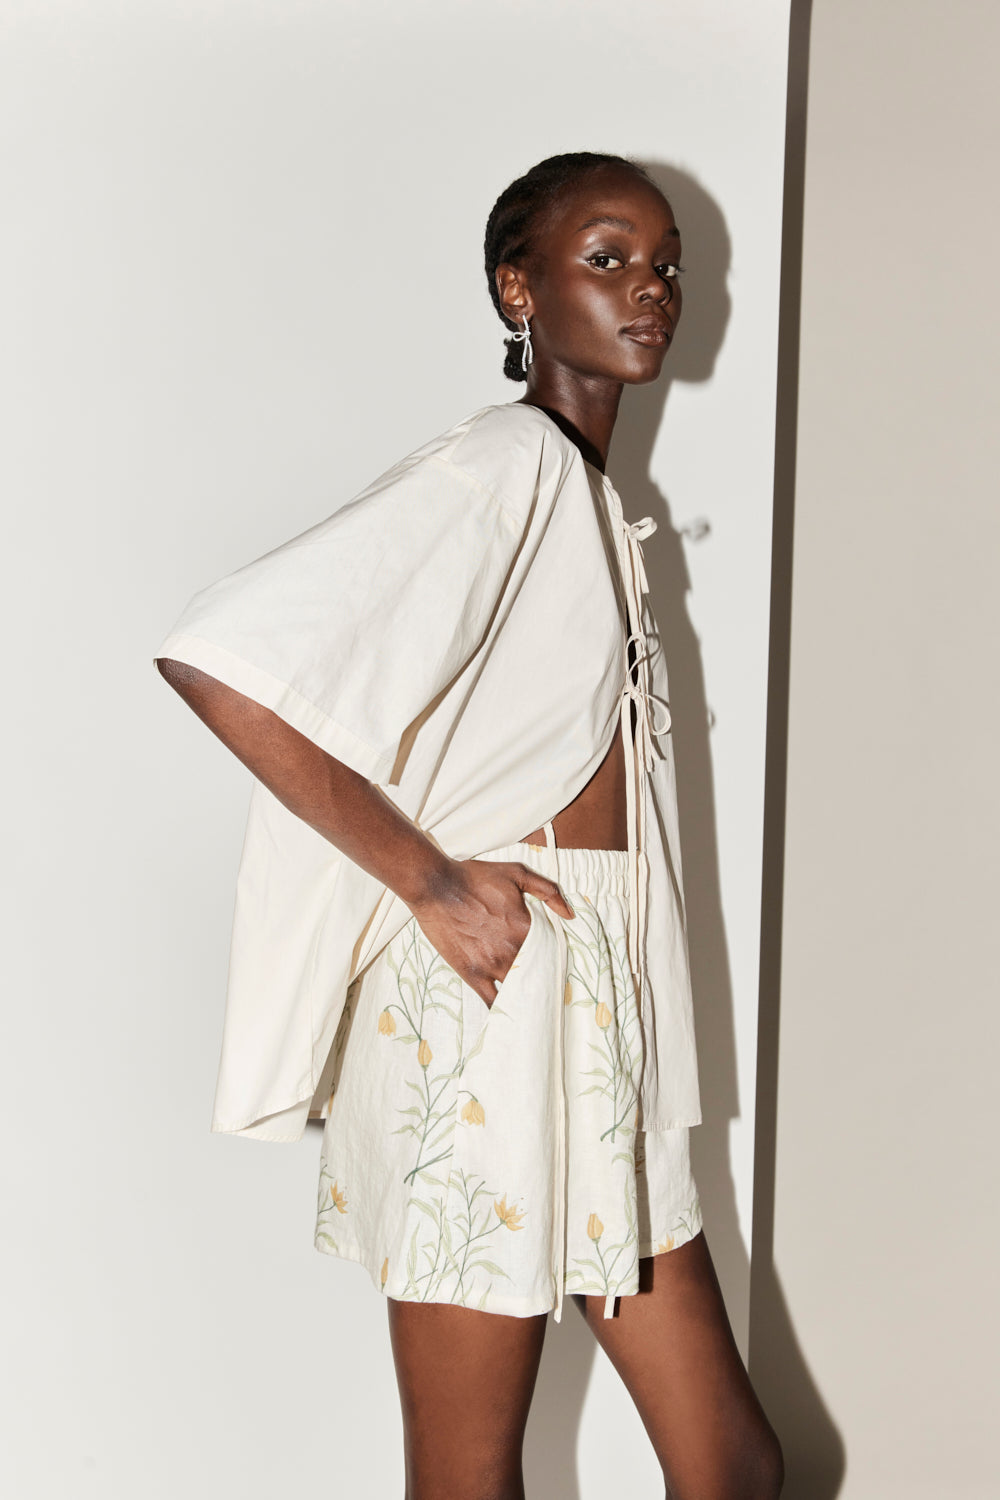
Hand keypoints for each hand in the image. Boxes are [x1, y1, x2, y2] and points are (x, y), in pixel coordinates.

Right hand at [408, 858, 574, 1006]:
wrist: (436, 886)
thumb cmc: (474, 877)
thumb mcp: (517, 873)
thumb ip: (548, 891)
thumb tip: (569, 914)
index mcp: (527, 928)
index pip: (553, 953)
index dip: (558, 961)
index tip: (562, 968)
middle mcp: (512, 950)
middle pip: (537, 975)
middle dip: (544, 982)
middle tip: (551, 990)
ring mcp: (491, 965)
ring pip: (518, 990)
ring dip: (526, 996)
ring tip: (534, 1004)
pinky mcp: (472, 974)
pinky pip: (491, 1000)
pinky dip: (502, 1009)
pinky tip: (509, 1013)